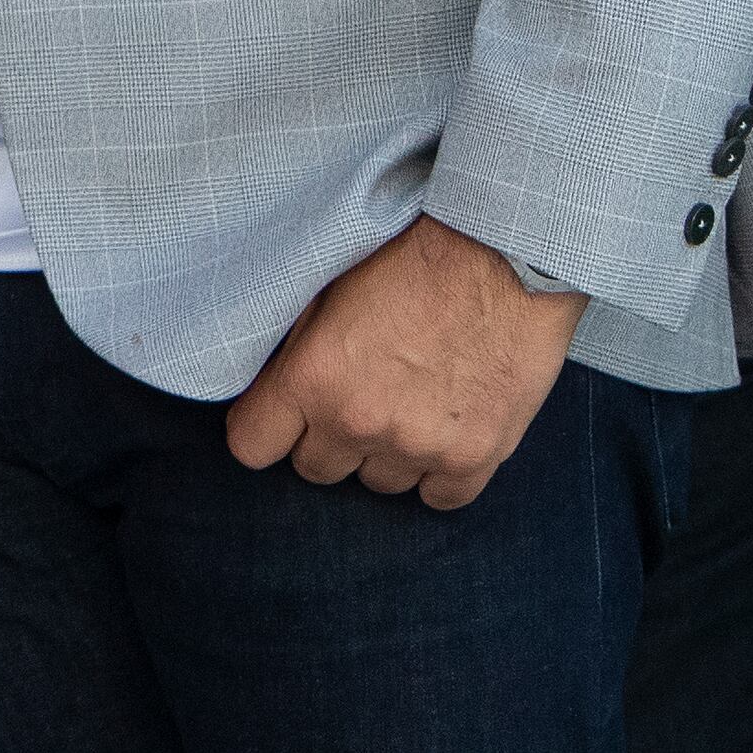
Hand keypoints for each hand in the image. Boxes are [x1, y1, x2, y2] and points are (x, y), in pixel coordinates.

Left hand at [222, 214, 582, 509]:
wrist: (500, 255)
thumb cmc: (408, 258)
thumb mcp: (324, 291)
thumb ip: (295, 349)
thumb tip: (271, 383)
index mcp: (312, 377)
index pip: (251, 446)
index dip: (263, 430)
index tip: (279, 418)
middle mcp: (360, 421)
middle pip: (315, 469)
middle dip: (325, 440)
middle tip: (351, 402)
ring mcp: (420, 446)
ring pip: (378, 484)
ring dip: (383, 454)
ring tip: (405, 406)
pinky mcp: (477, 457)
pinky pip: (439, 498)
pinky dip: (436, 474)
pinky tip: (441, 432)